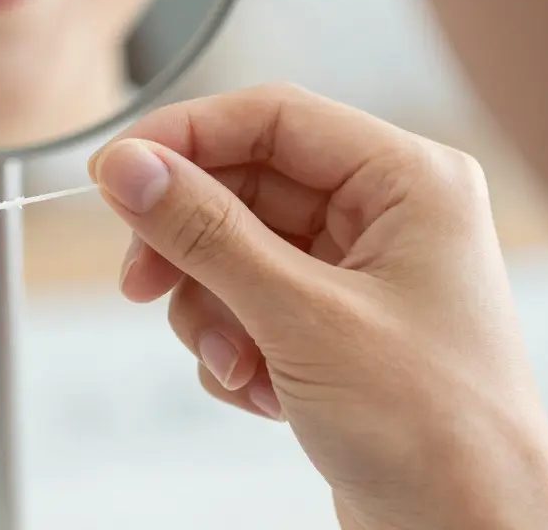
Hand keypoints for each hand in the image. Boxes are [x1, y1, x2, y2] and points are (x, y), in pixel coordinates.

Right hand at [89, 83, 547, 529]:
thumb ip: (205, 233)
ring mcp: (354, 272)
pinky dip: (232, 346)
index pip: (271, 118)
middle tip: (140, 285)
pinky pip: (244, 303)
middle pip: (242, 187)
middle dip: (190, 247)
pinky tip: (261, 393)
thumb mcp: (301, 317)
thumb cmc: (434, 429)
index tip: (113, 174)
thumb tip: (128, 167)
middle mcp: (383, 215)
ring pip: (233, 251)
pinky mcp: (329, 325)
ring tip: (235, 366)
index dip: (184, 137)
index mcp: (407, 181)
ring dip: (210, 312)